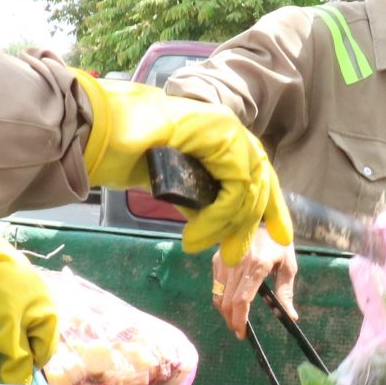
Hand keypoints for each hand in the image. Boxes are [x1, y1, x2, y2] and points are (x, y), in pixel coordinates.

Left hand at [0, 211, 57, 384]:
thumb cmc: (0, 292)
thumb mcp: (6, 328)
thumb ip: (16, 356)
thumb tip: (21, 382)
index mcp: (51, 317)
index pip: (44, 353)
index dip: (27, 365)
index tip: (6, 371)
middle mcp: (47, 308)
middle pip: (33, 341)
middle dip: (14, 351)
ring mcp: (32, 297)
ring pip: (21, 328)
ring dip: (4, 338)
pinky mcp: (17, 290)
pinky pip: (13, 315)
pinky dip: (0, 323)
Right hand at [73, 71, 290, 263]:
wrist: (102, 128)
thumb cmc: (129, 150)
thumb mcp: (177, 179)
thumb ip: (201, 196)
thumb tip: (216, 223)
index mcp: (225, 139)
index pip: (259, 176)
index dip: (273, 208)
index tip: (283, 236)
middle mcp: (233, 132)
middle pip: (261, 183)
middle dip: (252, 224)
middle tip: (238, 256)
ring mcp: (230, 132)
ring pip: (247, 191)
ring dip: (227, 227)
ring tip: (203, 247)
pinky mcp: (223, 140)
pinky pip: (233, 190)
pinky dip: (217, 218)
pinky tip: (196, 236)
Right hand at [212, 230, 298, 340]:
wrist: (261, 218)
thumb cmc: (279, 243)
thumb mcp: (288, 265)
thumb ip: (286, 291)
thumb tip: (290, 316)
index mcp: (257, 266)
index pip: (242, 299)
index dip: (240, 319)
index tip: (242, 332)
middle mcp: (237, 264)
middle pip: (226, 301)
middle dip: (231, 320)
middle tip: (239, 331)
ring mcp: (224, 261)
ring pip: (217, 295)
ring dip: (224, 311)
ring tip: (235, 319)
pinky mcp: (217, 259)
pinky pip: (215, 285)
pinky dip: (220, 297)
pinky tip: (231, 302)